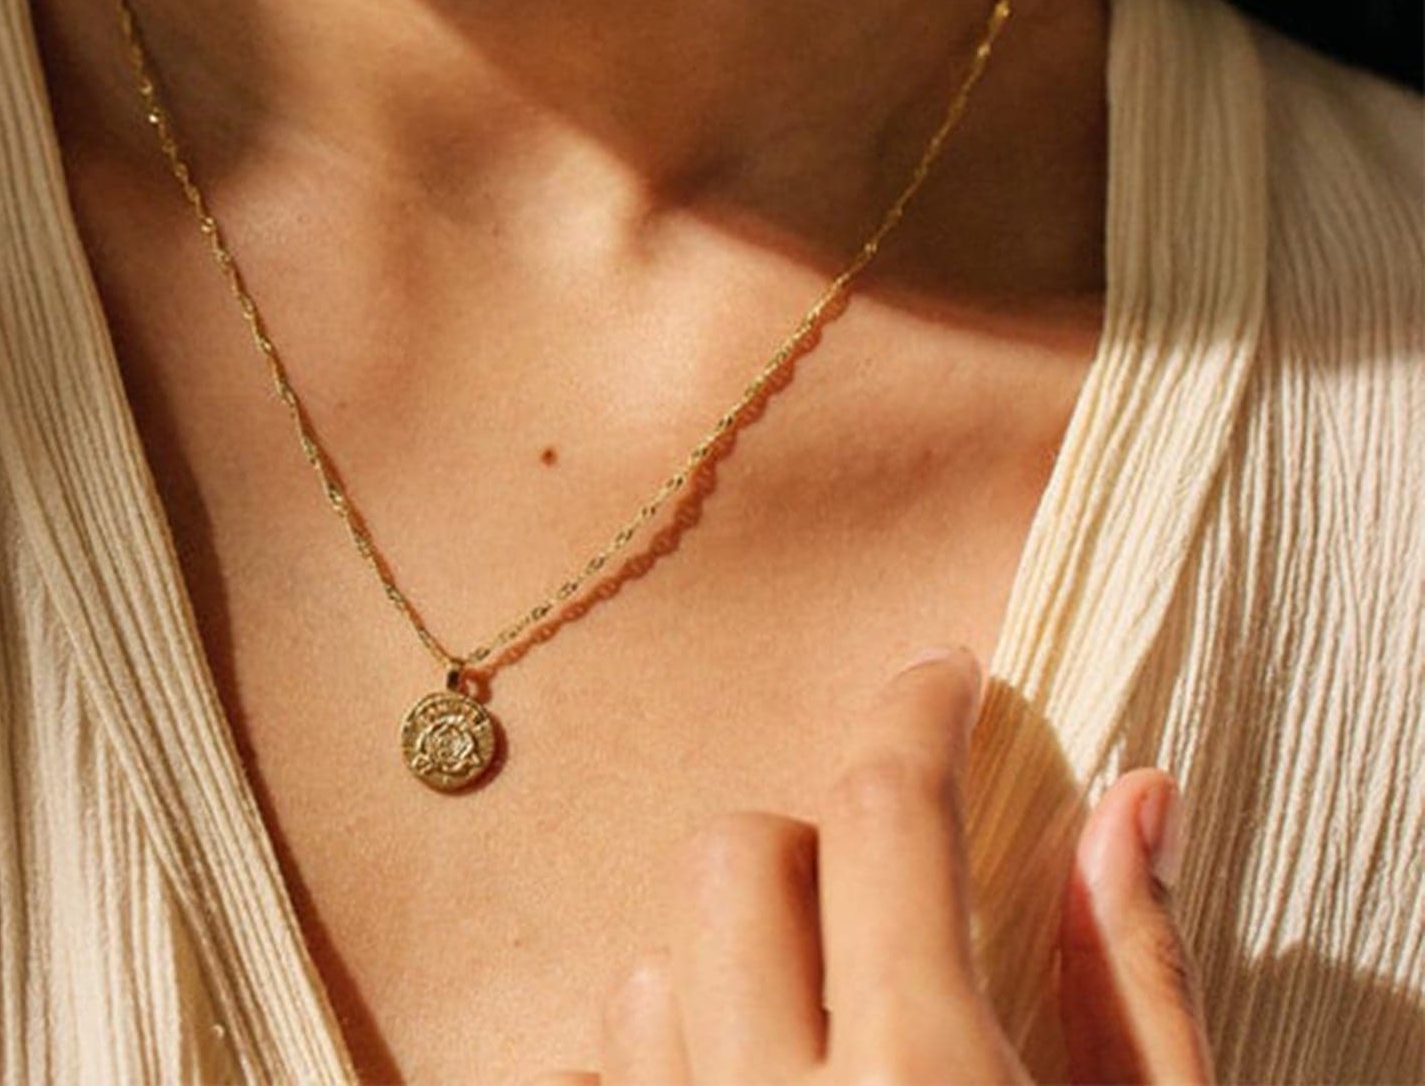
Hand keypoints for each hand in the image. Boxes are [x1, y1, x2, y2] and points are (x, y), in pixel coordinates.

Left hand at [525, 646, 1212, 1084]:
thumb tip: (1130, 793)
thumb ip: (1136, 982)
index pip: (886, 814)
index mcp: (925, 1082)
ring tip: (815, 1042)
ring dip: (722, 976)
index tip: (943, 674)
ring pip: (640, 977)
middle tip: (892, 918)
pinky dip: (650, 1069)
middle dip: (814, 855)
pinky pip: (585, 1082)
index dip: (917, 714)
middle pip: (730, 860)